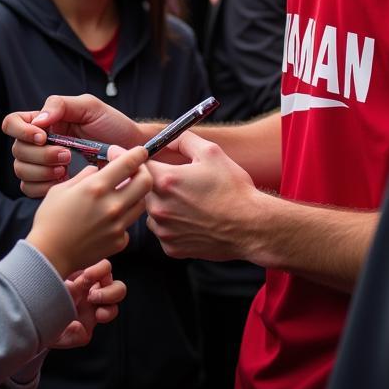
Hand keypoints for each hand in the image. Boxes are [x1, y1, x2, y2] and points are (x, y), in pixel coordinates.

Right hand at [2, 94, 145, 197]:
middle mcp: (39, 143)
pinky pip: (30, 189)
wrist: (130, 152)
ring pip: (21, 171)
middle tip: (67, 156)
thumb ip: (62, 105)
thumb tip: (38, 121)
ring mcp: (43, 164)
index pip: (13, 123)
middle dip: (40, 155)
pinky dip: (43, 187)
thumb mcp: (90, 107)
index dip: (21, 131)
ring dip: (42, 172)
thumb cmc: (112, 125)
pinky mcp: (50, 184)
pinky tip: (64, 183)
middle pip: (17, 150)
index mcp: (45, 122)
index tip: (43, 137)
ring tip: (66, 170)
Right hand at [27, 145, 150, 278]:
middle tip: (134, 170)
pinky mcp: (119, 242)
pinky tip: (109, 218)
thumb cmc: (50, 220)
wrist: (49, 256)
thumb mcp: (62, 189)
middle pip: (146, 182)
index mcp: (97, 187)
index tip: (139, 151)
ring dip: (135, 194)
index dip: (138, 154)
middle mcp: (112, 205)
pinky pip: (128, 224)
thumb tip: (98, 169)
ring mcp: (118, 225)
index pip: (129, 163)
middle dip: (143, 171)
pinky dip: (122, 218)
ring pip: (141, 203)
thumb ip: (84, 175)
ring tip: (121, 193)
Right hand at [53, 259, 125, 349]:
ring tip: (86, 278)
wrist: (31, 307)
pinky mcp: (76, 264)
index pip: (111, 309)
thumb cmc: (46, 323)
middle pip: (118, 289)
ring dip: (101, 272)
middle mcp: (93, 294)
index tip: (97, 315)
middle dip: (110, 294)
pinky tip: (76, 268)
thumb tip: (79, 327)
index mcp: (92, 312)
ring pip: (107, 269)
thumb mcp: (58, 337)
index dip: (109, 311)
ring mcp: (86, 277)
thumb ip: (72, 337)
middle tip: (92, 297)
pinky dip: (89, 261)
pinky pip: (91, 258)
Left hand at [145, 130, 259, 260]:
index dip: (140, 160)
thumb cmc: (233, 188)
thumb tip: (166, 140)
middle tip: (181, 184)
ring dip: (164, 206)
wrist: (250, 226)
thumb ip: (183, 141)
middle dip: (157, 184)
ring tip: (190, 204)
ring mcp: (164, 230)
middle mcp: (159, 207)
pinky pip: (163, 232)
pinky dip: (173, 226)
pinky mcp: (171, 248)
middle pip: (143, 190)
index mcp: (165, 180)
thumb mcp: (211, 153)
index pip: (137, 166)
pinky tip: (193, 221)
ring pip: (152, 212)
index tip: (140, 158)